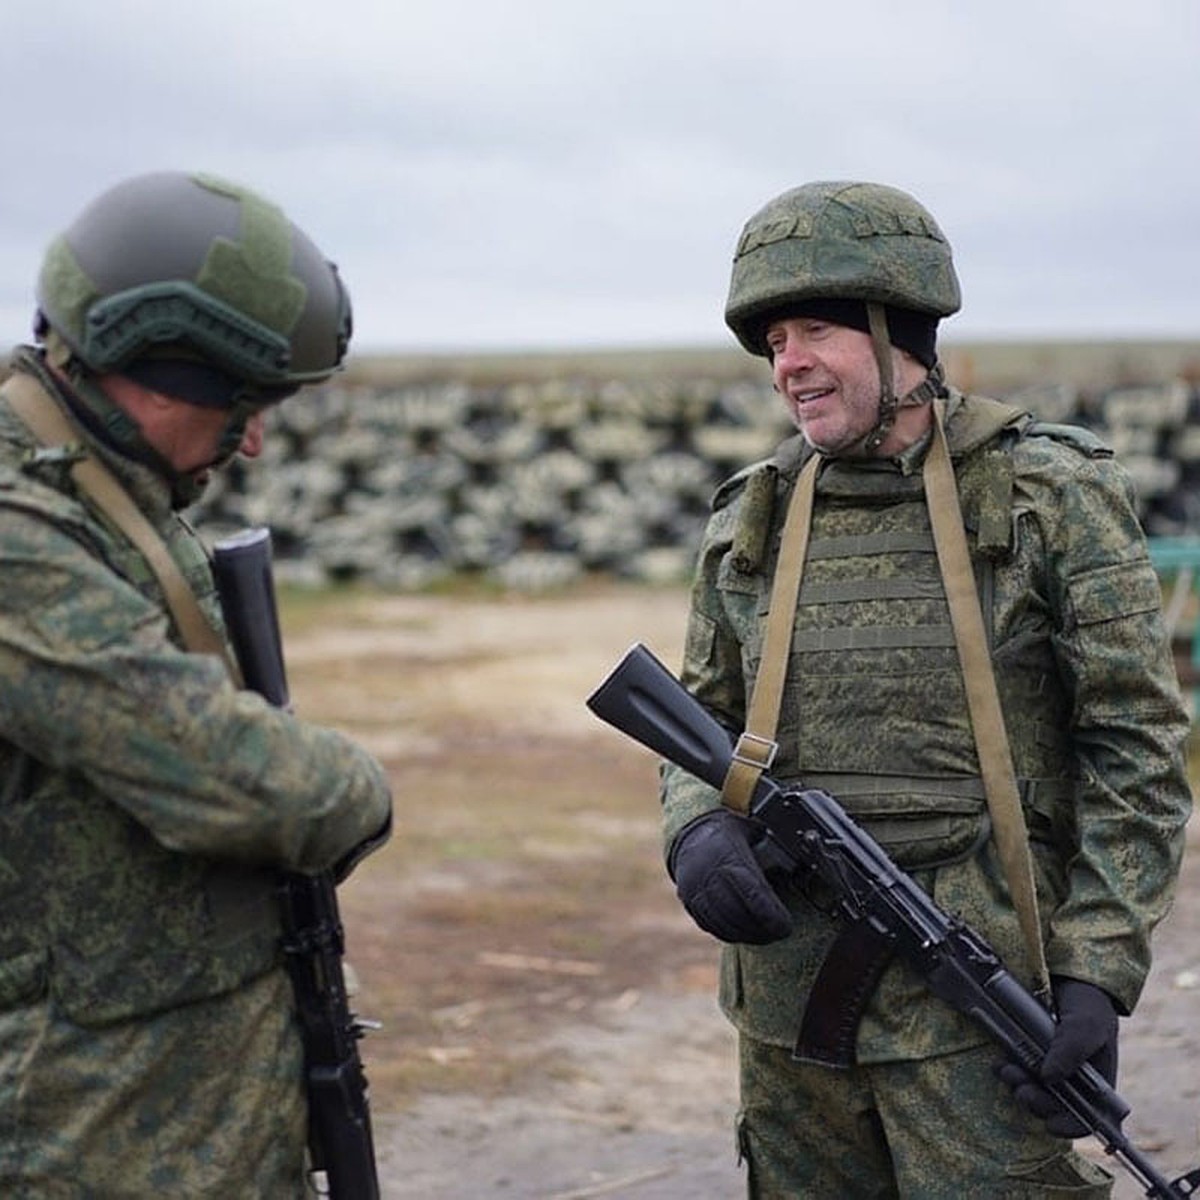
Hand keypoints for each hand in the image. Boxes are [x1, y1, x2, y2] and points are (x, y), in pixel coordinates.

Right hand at [668, 810, 792, 944]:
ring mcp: (697, 890)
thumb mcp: (750, 829)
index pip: (753, 894)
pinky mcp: (690, 902)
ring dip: (748, 934)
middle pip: (740, 914)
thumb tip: (803, 848)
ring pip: (725, 923)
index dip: (772, 915)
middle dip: (763, 929)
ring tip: (766, 936)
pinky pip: (711, 925)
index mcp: (729, 855)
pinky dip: (729, 933)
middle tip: (780, 933)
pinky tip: (744, 932)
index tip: (786, 926)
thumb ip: (772, 842)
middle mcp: (710, 874)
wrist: (690, 833)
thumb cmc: (727, 832)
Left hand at [996, 977, 1119, 1137]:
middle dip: (1037, 1102)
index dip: (1070, 1126)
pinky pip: (1020, 1073)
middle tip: (1021, 1089)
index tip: (1050, 1124)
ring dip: (1020, 1087)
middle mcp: (1075, 1083)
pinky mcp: (1032, 1058)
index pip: (1088, 1119)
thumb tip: (1048, 1078)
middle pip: (1055, 1109)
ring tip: (1007, 1071)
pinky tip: (1000, 1063)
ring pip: (1035, 1092)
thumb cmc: (1088, 1007)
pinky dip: (1010, 1072)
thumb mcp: (1086, 1024)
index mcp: (1098, 1085)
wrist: (1069, 983)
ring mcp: (1052, 1071)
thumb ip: (1071, 1049)